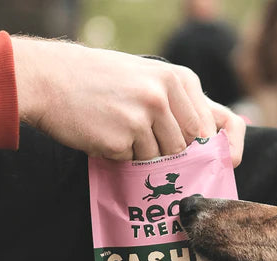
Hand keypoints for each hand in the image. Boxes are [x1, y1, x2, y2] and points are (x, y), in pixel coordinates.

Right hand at [11, 37, 245, 165]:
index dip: (224, 148)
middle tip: (146, 147)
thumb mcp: (145, 78)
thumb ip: (175, 104)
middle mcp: (164, 96)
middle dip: (171, 155)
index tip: (227, 165)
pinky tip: (104, 135)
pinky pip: (132, 163)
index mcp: (177, 79)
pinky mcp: (122, 138)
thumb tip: (202, 139)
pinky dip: (120, 157)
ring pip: (160, 159)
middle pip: (186, 147)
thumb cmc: (97, 80)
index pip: (215, 123)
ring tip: (118, 130)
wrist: (48, 79)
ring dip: (141, 154)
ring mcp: (143, 117)